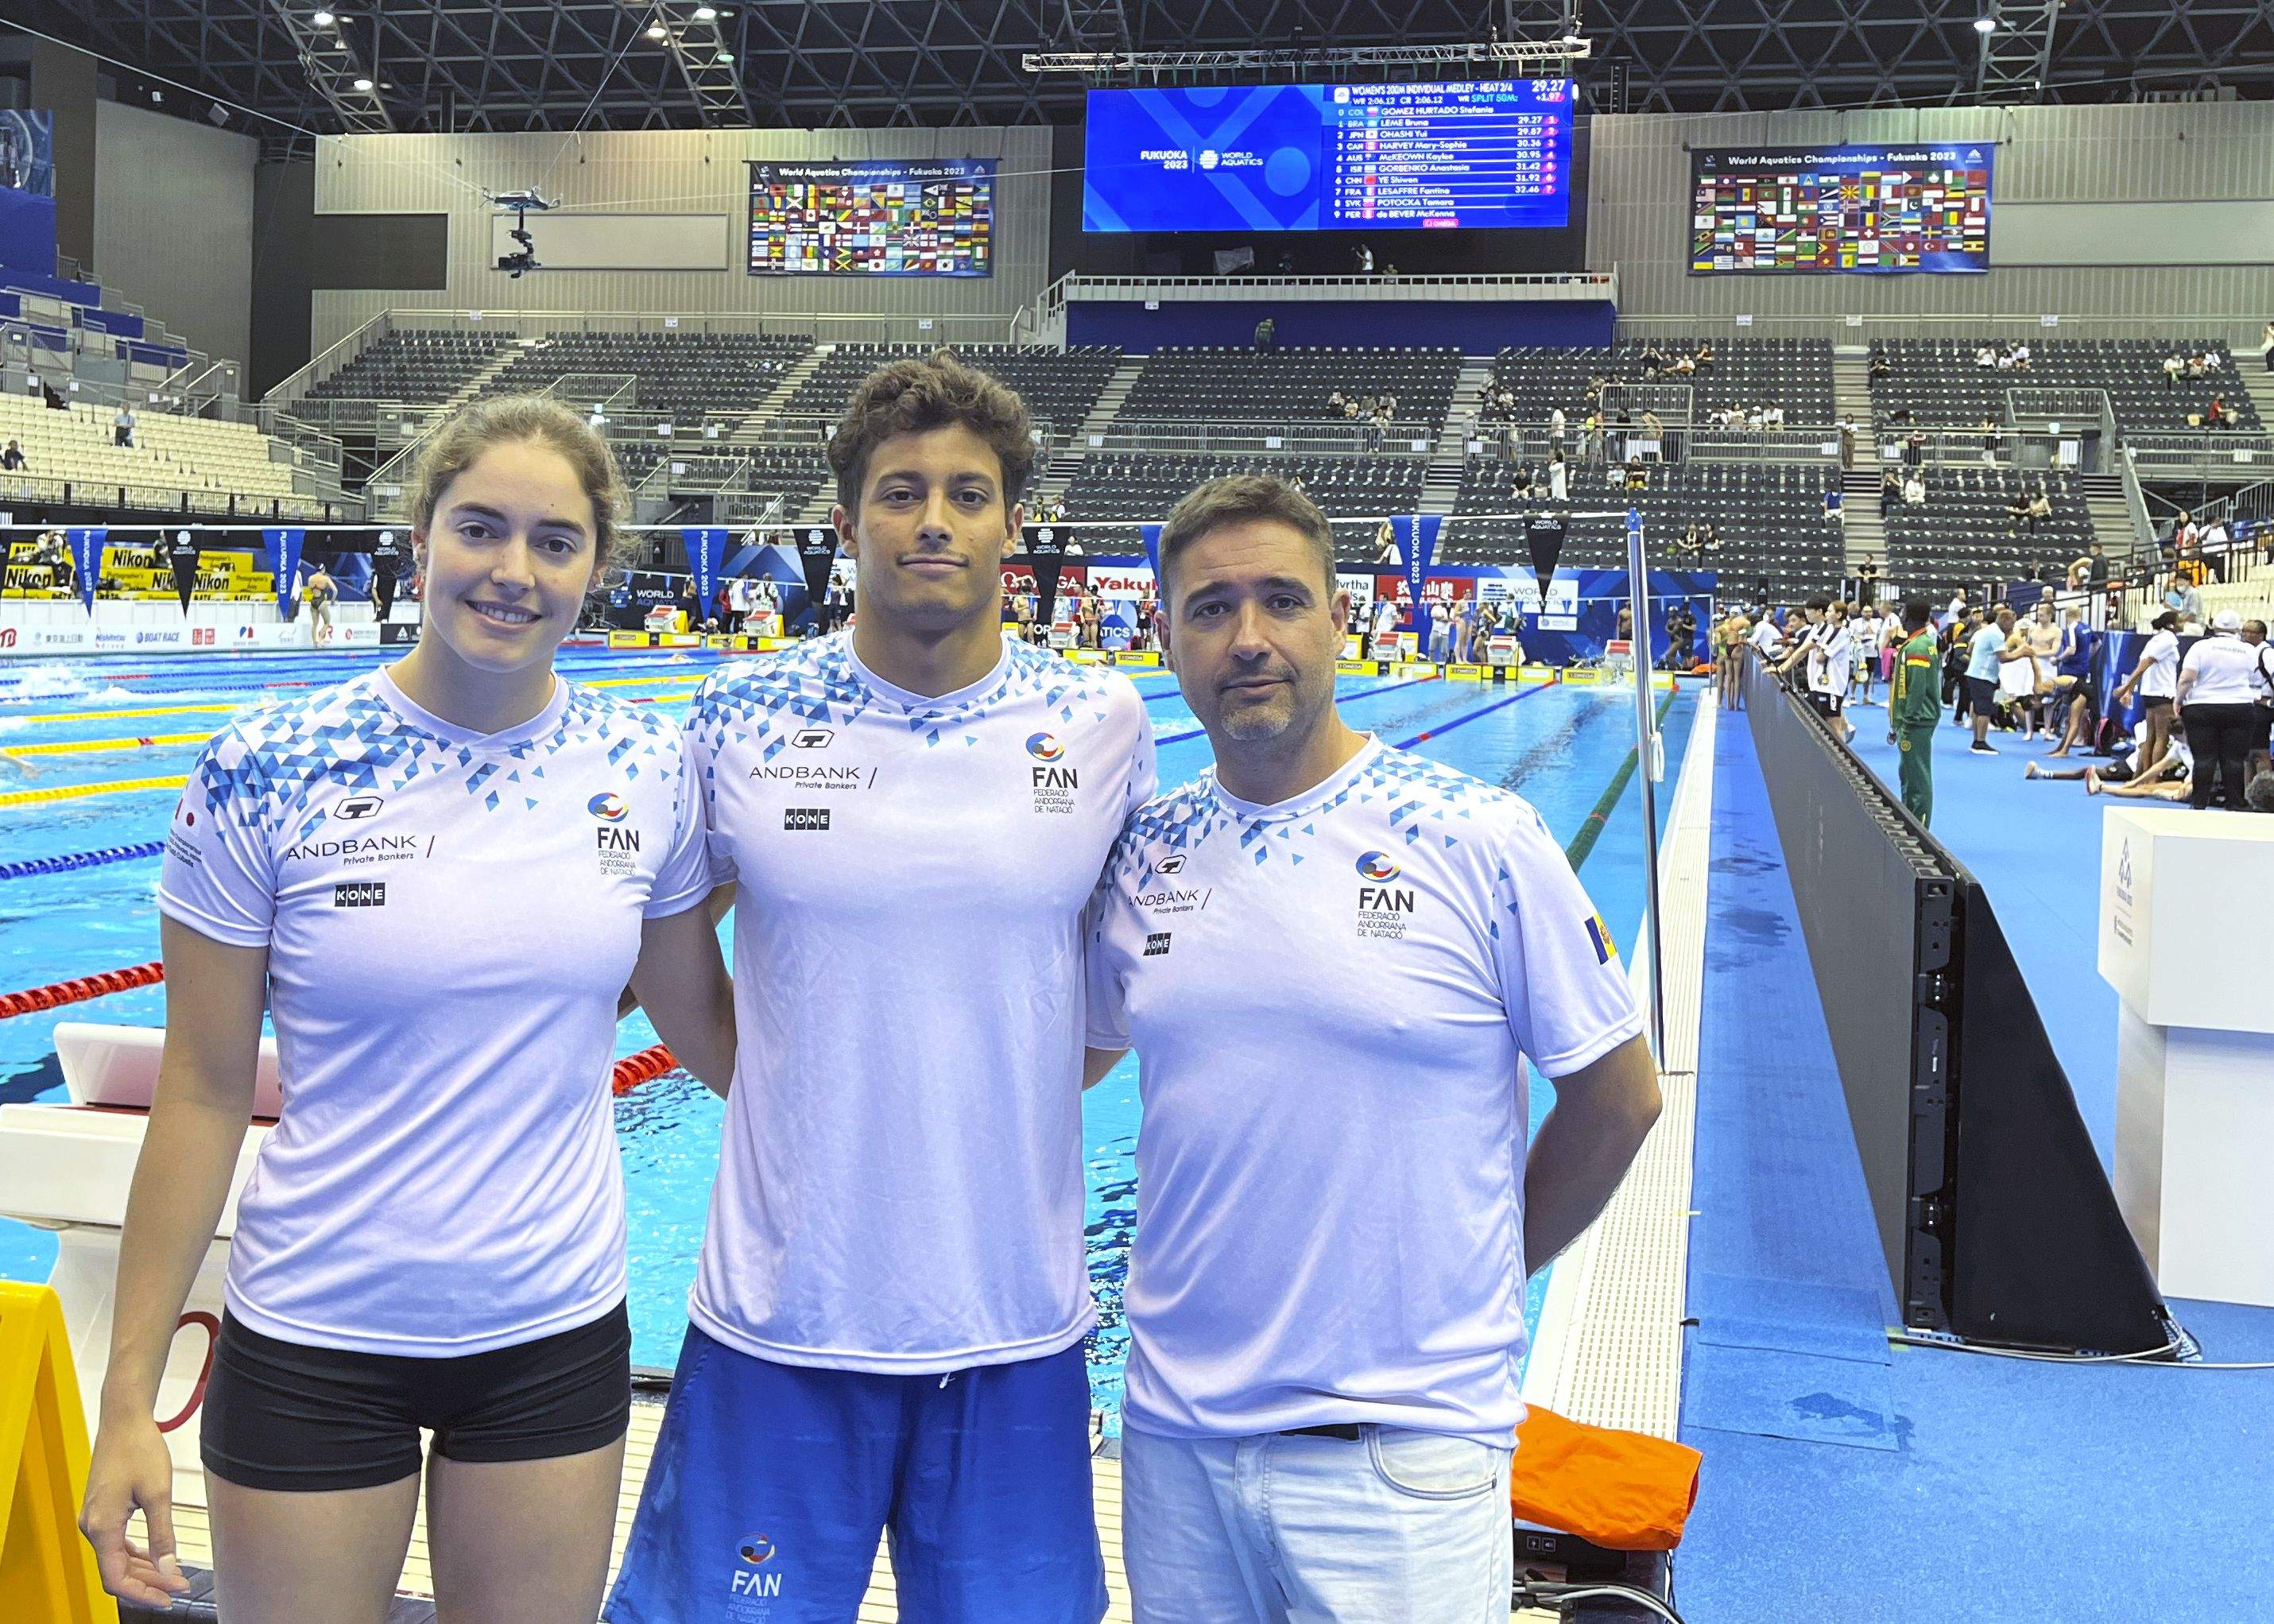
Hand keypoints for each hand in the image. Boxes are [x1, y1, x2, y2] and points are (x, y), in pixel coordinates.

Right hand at [81, 1414, 189, 1606]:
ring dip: (145, 1570)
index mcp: (101, 1526)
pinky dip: (137, 1555)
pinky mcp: (102, 1512)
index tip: (169, 1597)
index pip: (115, 1578)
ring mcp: (94, 1520)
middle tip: (181, 1587)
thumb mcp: (158, 1493)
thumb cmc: (140, 1450)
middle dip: (149, 1583)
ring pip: (117, 1560)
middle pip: (116, 1572)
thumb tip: (169, 1569)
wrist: (124, 1420)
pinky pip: (117, 1544)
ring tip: (175, 1576)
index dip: (142, 1593)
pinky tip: (157, 1559)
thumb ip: (162, 1534)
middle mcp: (92, 1527)